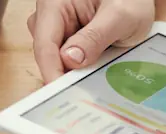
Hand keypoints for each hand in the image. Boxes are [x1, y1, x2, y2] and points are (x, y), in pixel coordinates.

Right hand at [28, 0, 154, 82]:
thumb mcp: (121, 16)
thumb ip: (95, 37)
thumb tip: (69, 59)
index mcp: (54, 5)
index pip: (45, 45)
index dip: (51, 72)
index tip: (61, 93)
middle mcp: (50, 17)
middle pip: (48, 55)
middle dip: (66, 72)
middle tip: (89, 88)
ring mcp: (57, 29)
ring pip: (58, 60)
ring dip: (78, 68)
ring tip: (103, 65)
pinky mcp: (66, 39)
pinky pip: (68, 60)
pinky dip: (83, 66)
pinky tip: (101, 62)